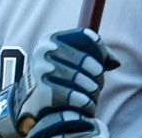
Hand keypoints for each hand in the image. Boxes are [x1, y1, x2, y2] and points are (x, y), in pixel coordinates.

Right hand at [0, 28, 118, 137]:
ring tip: (92, 95)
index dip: (100, 50)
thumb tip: (116, 61)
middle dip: (97, 75)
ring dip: (92, 90)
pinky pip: (73, 96)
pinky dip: (84, 101)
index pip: (86, 36)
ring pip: (81, 79)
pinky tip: (86, 104)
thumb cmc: (55, 78)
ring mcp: (42, 70)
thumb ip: (93, 55)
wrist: (25, 101)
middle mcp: (45, 51)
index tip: (102, 64)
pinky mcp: (42, 91)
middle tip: (98, 85)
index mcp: (52, 39)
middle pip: (86, 61)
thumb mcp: (68, 60)